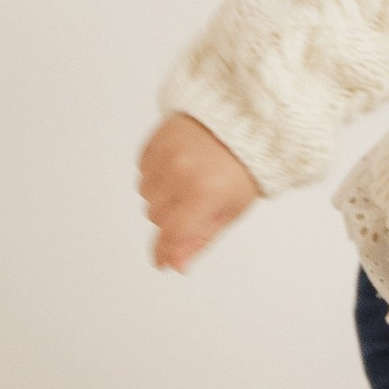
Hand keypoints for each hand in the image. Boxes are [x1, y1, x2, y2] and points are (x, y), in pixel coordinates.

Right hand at [139, 112, 260, 270]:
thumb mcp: (232, 210)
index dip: (165, 251)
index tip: (161, 263)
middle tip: (195, 206)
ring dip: (162, 196)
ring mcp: (166, 153)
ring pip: (146, 194)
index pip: (172, 233)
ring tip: (188, 182)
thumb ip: (201, 239)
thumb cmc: (243, 169)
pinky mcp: (156, 139)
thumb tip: (176, 264)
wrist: (244, 123)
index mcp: (205, 193)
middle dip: (172, 219)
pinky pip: (143, 170)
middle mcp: (181, 172)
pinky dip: (157, 175)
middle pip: (157, 216)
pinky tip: (178, 167)